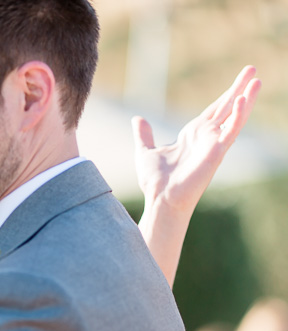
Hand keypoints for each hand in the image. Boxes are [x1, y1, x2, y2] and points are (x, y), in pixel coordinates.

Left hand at [133, 65, 260, 217]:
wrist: (160, 199)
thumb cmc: (156, 182)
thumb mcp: (146, 151)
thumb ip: (144, 135)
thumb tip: (137, 119)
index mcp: (193, 135)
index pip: (213, 109)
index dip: (225, 94)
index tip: (238, 81)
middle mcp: (206, 137)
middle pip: (227, 107)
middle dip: (239, 88)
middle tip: (252, 68)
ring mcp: (213, 144)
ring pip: (234, 116)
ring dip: (246, 98)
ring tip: (256, 80)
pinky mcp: (216, 153)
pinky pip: (230, 131)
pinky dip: (238, 116)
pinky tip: (242, 100)